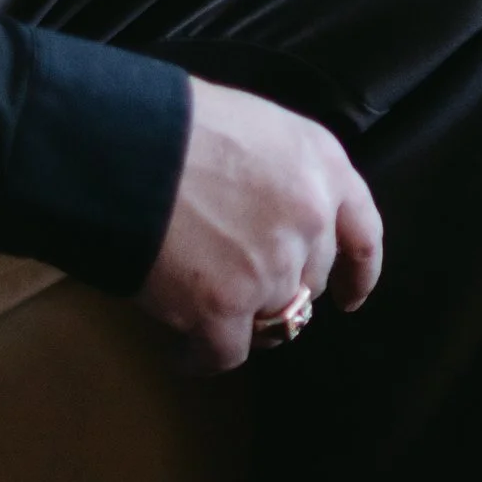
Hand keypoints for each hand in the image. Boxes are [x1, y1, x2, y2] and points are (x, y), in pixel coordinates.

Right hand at [140, 78, 382, 368]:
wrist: (118, 144)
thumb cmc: (169, 123)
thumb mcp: (252, 125)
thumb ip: (279, 172)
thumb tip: (268, 211)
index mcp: (321, 165)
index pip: (363, 233)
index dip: (357, 271)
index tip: (348, 296)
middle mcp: (309, 219)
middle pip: (308, 280)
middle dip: (279, 288)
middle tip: (239, 289)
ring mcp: (271, 267)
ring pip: (271, 319)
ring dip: (241, 321)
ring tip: (204, 316)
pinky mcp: (224, 307)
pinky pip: (224, 354)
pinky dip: (202, 357)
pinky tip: (182, 353)